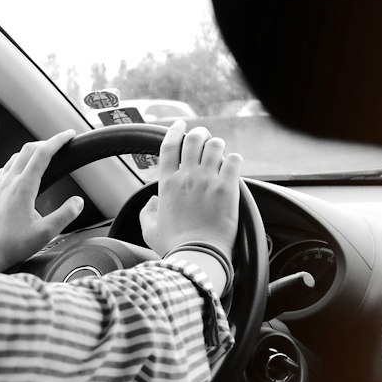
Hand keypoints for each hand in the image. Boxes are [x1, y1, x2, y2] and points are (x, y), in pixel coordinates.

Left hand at [0, 130, 84, 271]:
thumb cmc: (13, 245)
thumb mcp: (46, 233)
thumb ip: (65, 215)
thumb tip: (78, 201)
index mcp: (23, 187)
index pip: (43, 154)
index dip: (58, 141)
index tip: (68, 134)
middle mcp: (7, 182)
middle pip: (27, 150)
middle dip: (45, 143)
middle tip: (58, 145)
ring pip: (13, 159)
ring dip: (29, 154)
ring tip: (41, 158)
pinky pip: (1, 171)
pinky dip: (14, 165)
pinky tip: (17, 173)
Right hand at [140, 121, 240, 258]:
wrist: (198, 256)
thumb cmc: (174, 246)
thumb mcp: (150, 230)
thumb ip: (147, 212)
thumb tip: (152, 201)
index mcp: (167, 184)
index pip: (169, 145)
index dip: (175, 130)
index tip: (180, 125)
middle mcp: (187, 177)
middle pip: (193, 140)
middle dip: (200, 135)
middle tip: (204, 139)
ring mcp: (208, 181)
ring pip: (215, 146)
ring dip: (217, 146)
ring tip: (219, 152)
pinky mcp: (227, 188)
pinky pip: (233, 160)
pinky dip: (233, 159)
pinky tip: (232, 165)